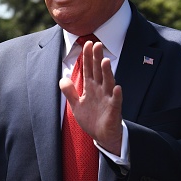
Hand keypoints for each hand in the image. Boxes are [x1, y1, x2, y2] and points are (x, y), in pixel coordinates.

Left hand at [59, 41, 123, 155]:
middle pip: (98, 72)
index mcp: (91, 88)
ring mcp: (108, 99)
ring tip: (105, 61)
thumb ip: (70, 92)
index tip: (87, 43)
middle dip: (97, 58)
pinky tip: (117, 88)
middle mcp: (101, 90)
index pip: (89, 69)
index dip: (87, 57)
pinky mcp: (113, 111)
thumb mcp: (77, 105)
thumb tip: (62, 78)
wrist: (102, 136)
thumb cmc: (92, 119)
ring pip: (108, 83)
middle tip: (97, 44)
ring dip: (107, 72)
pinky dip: (117, 95)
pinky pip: (116, 102)